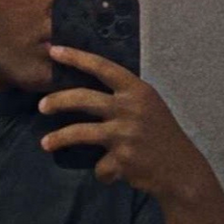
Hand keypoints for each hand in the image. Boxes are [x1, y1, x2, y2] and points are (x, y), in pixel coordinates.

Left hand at [38, 46, 207, 201]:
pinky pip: (100, 165)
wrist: (182, 171)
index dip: (76, 57)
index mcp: (138, 90)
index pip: (102, 67)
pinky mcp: (123, 159)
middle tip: (41, 106)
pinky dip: (103, 171)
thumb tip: (86, 90)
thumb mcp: (148, 106)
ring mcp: (126, 134)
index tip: (53, 50)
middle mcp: (131, 108)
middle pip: (83, 98)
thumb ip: (123, 96)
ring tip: (45, 144)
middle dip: (57, 101)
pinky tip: (112, 173)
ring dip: (59, 139)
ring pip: (80, 133)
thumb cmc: (161, 135)